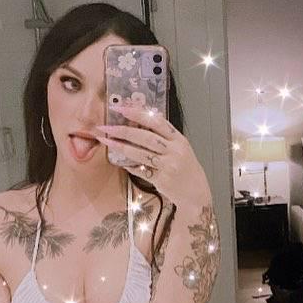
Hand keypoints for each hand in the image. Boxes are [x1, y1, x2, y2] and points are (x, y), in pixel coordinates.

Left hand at [93, 104, 211, 210]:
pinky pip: (141, 170)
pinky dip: (129, 166)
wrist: (196, 194)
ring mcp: (168, 166)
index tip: (121, 108)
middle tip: (106, 127)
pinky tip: (120, 161)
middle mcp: (174, 151)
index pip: (157, 122)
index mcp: (179, 139)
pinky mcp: (162, 180)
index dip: (138, 114)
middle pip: (145, 137)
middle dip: (123, 130)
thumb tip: (142, 122)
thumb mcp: (181, 149)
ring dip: (120, 147)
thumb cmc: (186, 169)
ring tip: (105, 141)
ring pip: (140, 153)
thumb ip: (165, 137)